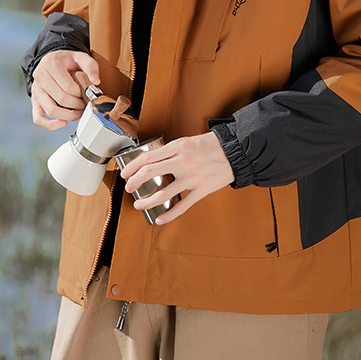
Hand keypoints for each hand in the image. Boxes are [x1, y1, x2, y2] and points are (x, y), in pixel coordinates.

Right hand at [30, 49, 99, 129]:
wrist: (53, 61)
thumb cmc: (68, 60)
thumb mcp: (80, 56)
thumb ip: (90, 66)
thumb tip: (95, 82)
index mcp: (51, 64)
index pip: (69, 87)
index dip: (81, 94)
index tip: (88, 95)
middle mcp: (40, 77)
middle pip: (61, 99)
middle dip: (77, 106)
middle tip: (86, 105)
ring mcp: (35, 90)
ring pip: (51, 110)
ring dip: (68, 116)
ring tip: (78, 113)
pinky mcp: (34, 101)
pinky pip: (38, 118)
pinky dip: (50, 125)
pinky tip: (63, 123)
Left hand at [119, 132, 233, 224]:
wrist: (235, 150)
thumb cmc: (211, 145)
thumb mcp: (187, 141)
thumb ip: (172, 150)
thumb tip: (154, 160)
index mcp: (178, 147)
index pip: (148, 157)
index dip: (132, 167)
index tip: (126, 173)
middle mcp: (183, 162)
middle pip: (149, 173)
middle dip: (134, 182)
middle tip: (128, 188)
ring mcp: (192, 178)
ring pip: (163, 193)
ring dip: (146, 201)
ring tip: (139, 204)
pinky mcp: (201, 190)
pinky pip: (182, 205)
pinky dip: (169, 215)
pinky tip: (159, 219)